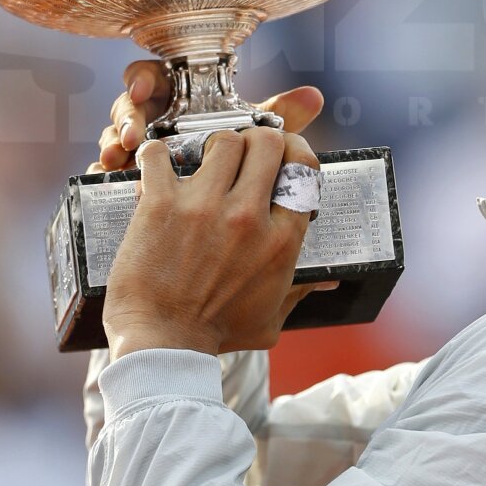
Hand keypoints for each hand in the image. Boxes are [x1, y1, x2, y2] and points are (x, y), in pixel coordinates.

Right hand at [89, 60, 324, 172]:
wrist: (206, 248)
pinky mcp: (125, 179)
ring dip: (118, 134)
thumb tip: (315, 96)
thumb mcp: (253, 148)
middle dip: (131, 107)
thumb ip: (279, 120)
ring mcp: (137, 148)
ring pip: (117, 127)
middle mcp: (157, 117)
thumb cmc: (233, 180)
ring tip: (119, 149)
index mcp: (182, 100)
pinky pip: (106, 166)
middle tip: (133, 121)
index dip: (147, 75)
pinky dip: (104, 168)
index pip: (157, 74)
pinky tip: (109, 175)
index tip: (145, 85)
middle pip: (134, 97)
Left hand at [102, 127, 321, 358]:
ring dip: (215, 146)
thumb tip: (329, 280)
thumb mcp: (271, 318)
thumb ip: (300, 291)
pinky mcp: (161, 205)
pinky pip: (159, 155)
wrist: (161, 346)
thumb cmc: (216, 335)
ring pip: (223, 140)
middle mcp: (248, 216)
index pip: (303, 169)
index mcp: (280, 241)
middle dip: (259, 140)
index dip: (295, 153)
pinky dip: (157, 155)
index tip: (282, 157)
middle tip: (245, 152)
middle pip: (268, 142)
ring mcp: (204, 207)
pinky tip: (159, 168)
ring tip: (204, 161)